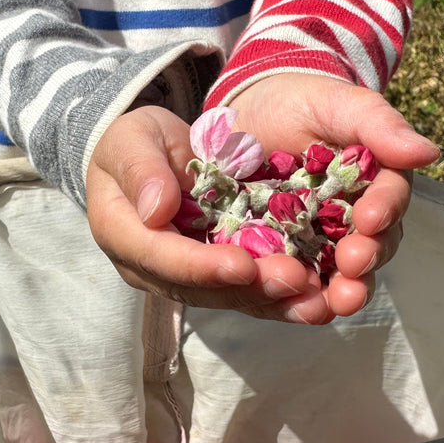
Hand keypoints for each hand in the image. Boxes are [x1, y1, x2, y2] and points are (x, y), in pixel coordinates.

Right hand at [85, 106, 330, 322]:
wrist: (148, 156)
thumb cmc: (134, 143)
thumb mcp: (131, 140)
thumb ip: (141, 170)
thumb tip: (155, 209)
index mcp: (123, 234)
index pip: (161, 258)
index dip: (201, 266)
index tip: (243, 265)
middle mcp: (154, 268)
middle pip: (202, 289)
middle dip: (251, 288)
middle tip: (296, 280)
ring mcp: (187, 276)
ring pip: (230, 298)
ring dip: (275, 302)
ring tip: (318, 300)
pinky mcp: (217, 274)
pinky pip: (250, 292)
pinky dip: (285, 299)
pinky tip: (320, 299)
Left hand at [229, 74, 439, 316]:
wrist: (248, 113)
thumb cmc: (301, 101)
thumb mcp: (338, 103)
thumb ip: (379, 126)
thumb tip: (430, 152)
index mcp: (376, 182)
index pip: (390, 199)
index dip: (385, 210)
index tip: (372, 218)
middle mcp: (355, 220)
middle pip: (372, 247)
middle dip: (367, 258)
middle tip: (354, 264)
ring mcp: (319, 242)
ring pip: (339, 275)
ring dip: (341, 291)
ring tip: (335, 302)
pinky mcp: (283, 257)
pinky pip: (296, 282)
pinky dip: (297, 297)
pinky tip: (294, 305)